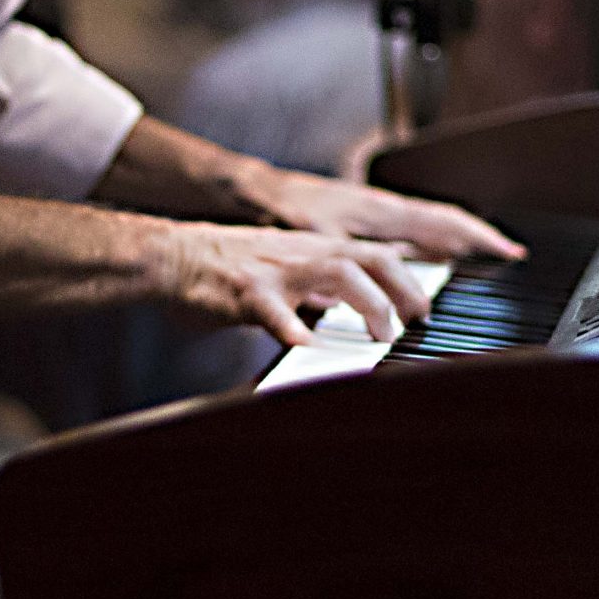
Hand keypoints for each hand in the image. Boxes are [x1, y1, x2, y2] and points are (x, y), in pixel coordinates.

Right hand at [159, 222, 434, 347]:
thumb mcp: (281, 267)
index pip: (375, 254)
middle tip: (418, 322)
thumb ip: (315, 284)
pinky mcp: (248, 292)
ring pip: (339, 273)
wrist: (173, 256)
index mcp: (312, 249)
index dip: (410, 278)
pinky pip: (277, 311)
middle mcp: (303, 254)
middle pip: (371, 258)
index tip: (425, 308)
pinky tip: (309, 348)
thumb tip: (344, 303)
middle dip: (404, 289)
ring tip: (380, 337)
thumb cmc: (224, 268)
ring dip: (369, 304)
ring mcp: (278, 272)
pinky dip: (297, 330)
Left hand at [244, 164, 521, 262]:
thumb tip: (382, 286)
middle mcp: (385, 208)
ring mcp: (376, 210)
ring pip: (429, 223)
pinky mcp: (363, 216)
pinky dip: (430, 239)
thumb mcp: (319, 241)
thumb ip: (351, 263)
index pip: (444, 221)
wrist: (260, 192)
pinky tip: (432, 254)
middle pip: (445, 221)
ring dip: (457, 239)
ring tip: (482, 257)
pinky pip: (409, 227)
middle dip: (479, 237)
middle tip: (508, 256)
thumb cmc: (286, 211)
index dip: (479, 236)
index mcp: (382, 211)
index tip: (509, 251)